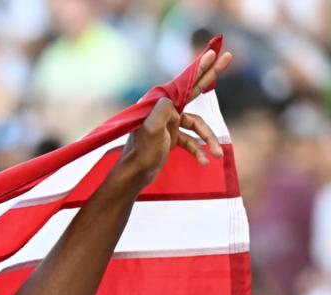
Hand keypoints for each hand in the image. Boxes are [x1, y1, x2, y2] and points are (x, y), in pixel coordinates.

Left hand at [116, 48, 232, 189]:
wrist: (135, 175)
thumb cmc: (142, 152)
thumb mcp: (151, 129)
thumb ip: (163, 111)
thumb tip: (173, 101)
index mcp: (160, 103)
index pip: (184, 82)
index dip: (199, 67)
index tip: (213, 52)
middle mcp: (165, 110)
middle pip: (193, 91)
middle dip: (210, 76)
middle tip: (228, 57)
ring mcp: (170, 124)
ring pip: (197, 125)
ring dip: (208, 139)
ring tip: (217, 154)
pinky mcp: (172, 138)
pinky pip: (191, 141)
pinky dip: (198, 151)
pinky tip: (204, 162)